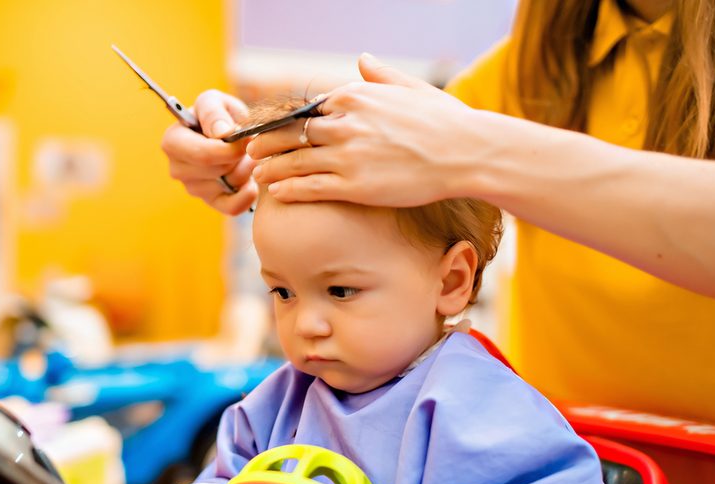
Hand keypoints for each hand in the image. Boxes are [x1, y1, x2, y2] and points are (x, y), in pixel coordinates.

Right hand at [161, 89, 257, 214]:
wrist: (230, 131)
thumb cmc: (219, 114)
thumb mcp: (215, 101)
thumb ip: (215, 112)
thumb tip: (221, 133)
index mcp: (173, 141)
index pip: (202, 155)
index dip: (229, 150)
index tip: (245, 140)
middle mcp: (177, 168)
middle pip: (217, 171)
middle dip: (238, 158)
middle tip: (248, 146)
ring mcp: (192, 188)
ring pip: (227, 186)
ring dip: (245, 171)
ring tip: (245, 157)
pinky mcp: (210, 201)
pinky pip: (232, 207)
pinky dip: (247, 196)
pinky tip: (251, 182)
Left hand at [248, 53, 477, 206]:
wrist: (465, 153)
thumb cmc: (442, 121)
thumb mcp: (410, 88)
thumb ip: (379, 76)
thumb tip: (362, 60)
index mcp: (354, 96)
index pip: (306, 109)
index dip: (283, 121)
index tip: (269, 129)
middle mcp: (345, 123)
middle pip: (291, 133)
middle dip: (266, 143)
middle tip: (249, 151)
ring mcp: (347, 155)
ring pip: (295, 161)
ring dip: (270, 168)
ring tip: (256, 175)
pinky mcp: (354, 185)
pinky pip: (310, 186)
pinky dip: (289, 188)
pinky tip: (276, 192)